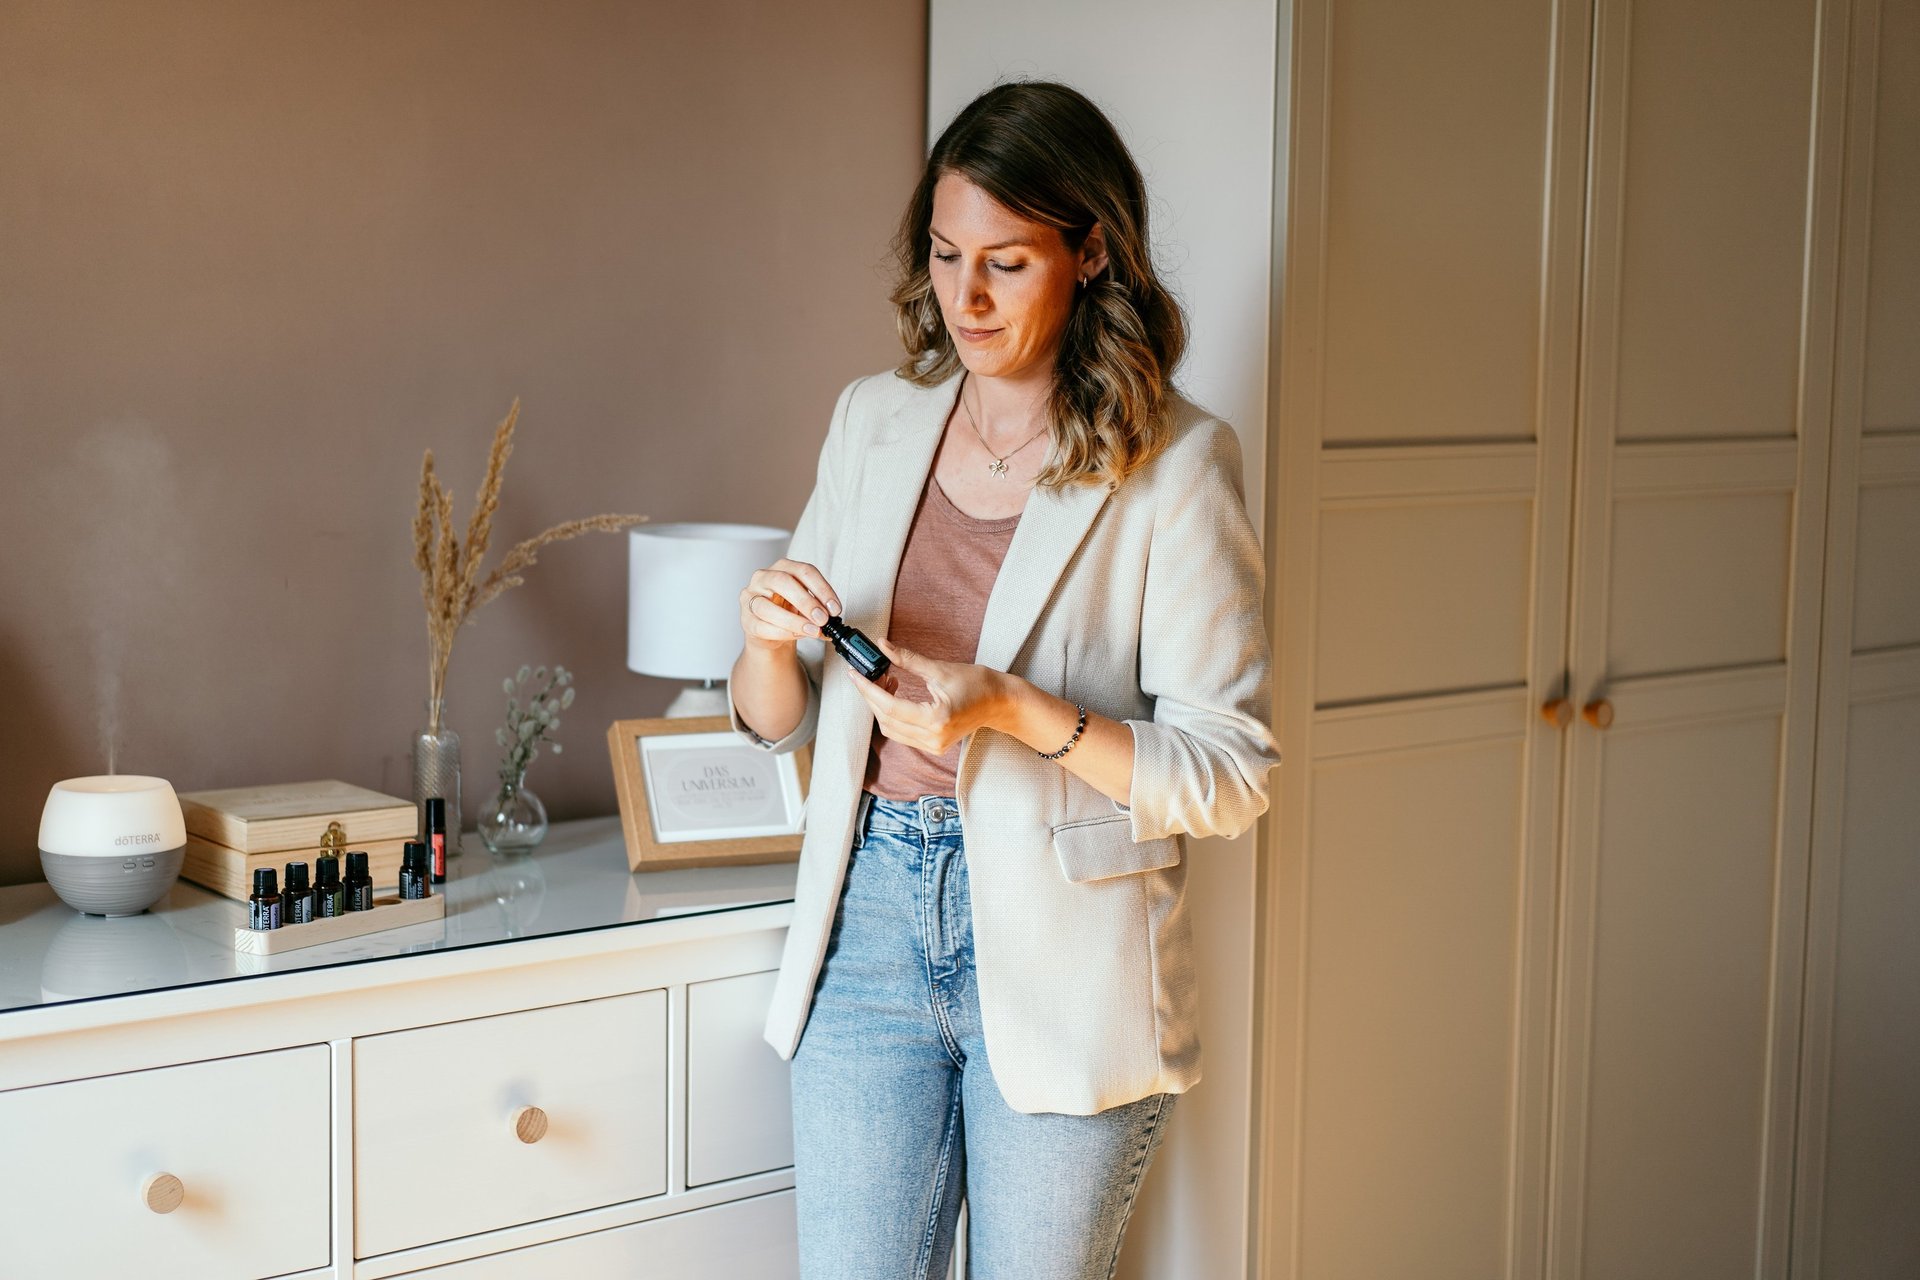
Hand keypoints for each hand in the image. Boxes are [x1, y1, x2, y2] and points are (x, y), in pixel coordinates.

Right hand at [738, 558, 841, 652]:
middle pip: (783, 581)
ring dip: (793, 621)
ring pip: (767, 607)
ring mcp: (750, 597)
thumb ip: (819, 610)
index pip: (804, 571)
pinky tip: (796, 635)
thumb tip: (833, 623)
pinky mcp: (746, 619)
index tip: (835, 608)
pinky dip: (782, 633)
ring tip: (812, 630)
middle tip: (822, 618)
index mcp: (783, 568)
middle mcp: (764, 577)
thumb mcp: (807, 606)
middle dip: (806, 601)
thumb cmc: (788, 611)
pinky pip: (761, 626)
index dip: (822, 589)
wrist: (769, 631)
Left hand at [844, 636, 1008, 755]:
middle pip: (886, 720)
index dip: (869, 690)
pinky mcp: (933, 745)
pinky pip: (902, 734)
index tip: (856, 676)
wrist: (999, 702)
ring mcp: (933, 745)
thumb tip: (883, 646)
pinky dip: (892, 715)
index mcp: (936, 719)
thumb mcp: (940, 668)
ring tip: (885, 682)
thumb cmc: (977, 684)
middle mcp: (933, 738)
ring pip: (891, 729)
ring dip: (881, 707)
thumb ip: (907, 659)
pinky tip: (895, 695)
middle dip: (872, 697)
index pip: (890, 707)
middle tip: (868, 674)